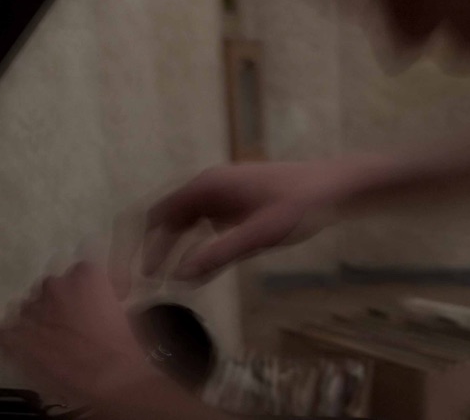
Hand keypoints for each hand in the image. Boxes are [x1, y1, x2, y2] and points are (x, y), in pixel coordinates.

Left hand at [0, 263, 156, 405]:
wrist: (109, 378)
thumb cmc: (123, 345)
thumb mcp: (124, 310)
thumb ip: (105, 297)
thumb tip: (99, 300)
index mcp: (85, 275)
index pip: (80, 272)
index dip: (83, 290)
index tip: (89, 304)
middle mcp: (55, 285)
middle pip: (50, 288)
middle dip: (56, 303)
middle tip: (69, 325)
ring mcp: (31, 310)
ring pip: (26, 308)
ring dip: (35, 320)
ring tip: (46, 342)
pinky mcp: (12, 337)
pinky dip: (4, 338)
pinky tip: (15, 348)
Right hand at [142, 162, 342, 280]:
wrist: (332, 186)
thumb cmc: (299, 205)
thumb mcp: (258, 235)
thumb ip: (219, 255)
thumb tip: (180, 277)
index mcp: (207, 186)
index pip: (158, 216)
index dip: (143, 246)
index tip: (137, 275)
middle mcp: (209, 186)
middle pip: (167, 219)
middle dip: (154, 249)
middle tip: (145, 283)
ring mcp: (222, 194)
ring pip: (185, 222)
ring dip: (173, 249)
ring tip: (166, 279)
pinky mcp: (235, 203)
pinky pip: (204, 224)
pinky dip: (195, 245)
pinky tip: (198, 266)